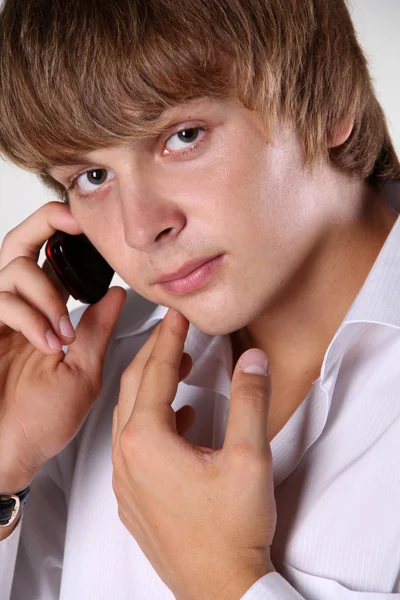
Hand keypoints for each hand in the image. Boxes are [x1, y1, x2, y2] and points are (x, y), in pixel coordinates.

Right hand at [0, 202, 126, 491]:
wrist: (5, 455)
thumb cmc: (40, 422)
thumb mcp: (83, 370)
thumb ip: (98, 328)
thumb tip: (120, 292)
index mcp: (45, 315)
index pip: (50, 260)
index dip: (66, 234)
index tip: (90, 223)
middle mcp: (18, 309)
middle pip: (19, 243)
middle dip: (45, 223)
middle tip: (72, 220)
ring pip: (12, 266)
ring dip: (45, 291)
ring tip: (62, 329)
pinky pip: (0, 301)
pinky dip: (29, 316)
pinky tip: (47, 341)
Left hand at [112, 308, 275, 599]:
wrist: (219, 589)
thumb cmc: (231, 531)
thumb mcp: (250, 458)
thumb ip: (251, 401)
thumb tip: (253, 360)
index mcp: (146, 440)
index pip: (153, 371)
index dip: (168, 337)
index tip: (177, 314)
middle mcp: (126, 457)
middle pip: (133, 386)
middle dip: (155, 353)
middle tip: (175, 331)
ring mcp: (125, 479)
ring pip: (129, 414)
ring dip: (152, 385)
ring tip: (180, 367)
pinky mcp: (133, 497)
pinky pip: (133, 442)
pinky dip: (152, 418)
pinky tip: (180, 419)